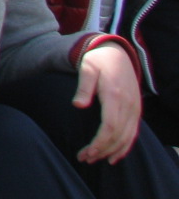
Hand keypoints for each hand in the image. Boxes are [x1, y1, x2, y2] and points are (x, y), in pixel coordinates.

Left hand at [74, 44, 142, 163]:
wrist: (116, 53)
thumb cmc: (97, 60)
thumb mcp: (86, 67)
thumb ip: (83, 86)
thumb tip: (77, 105)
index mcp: (114, 95)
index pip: (110, 126)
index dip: (99, 142)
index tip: (87, 152)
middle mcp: (128, 105)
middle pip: (118, 136)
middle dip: (101, 150)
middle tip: (84, 158)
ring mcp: (134, 109)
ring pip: (127, 138)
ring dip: (112, 152)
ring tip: (94, 159)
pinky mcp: (136, 111)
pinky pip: (133, 134)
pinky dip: (124, 147)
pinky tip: (114, 157)